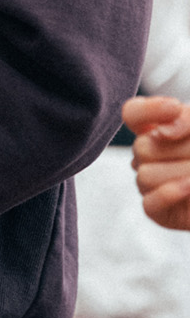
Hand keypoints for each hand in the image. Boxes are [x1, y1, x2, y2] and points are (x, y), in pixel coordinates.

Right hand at [124, 95, 189, 230]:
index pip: (133, 114)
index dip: (148, 110)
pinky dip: (173, 192)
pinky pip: (151, 202)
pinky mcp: (157, 210)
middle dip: (181, 148)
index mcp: (158, 129)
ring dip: (183, 171)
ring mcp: (150, 184)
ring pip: (146, 175)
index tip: (174, 107)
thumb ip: (186, 119)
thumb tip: (162, 132)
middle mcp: (149, 156)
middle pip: (141, 147)